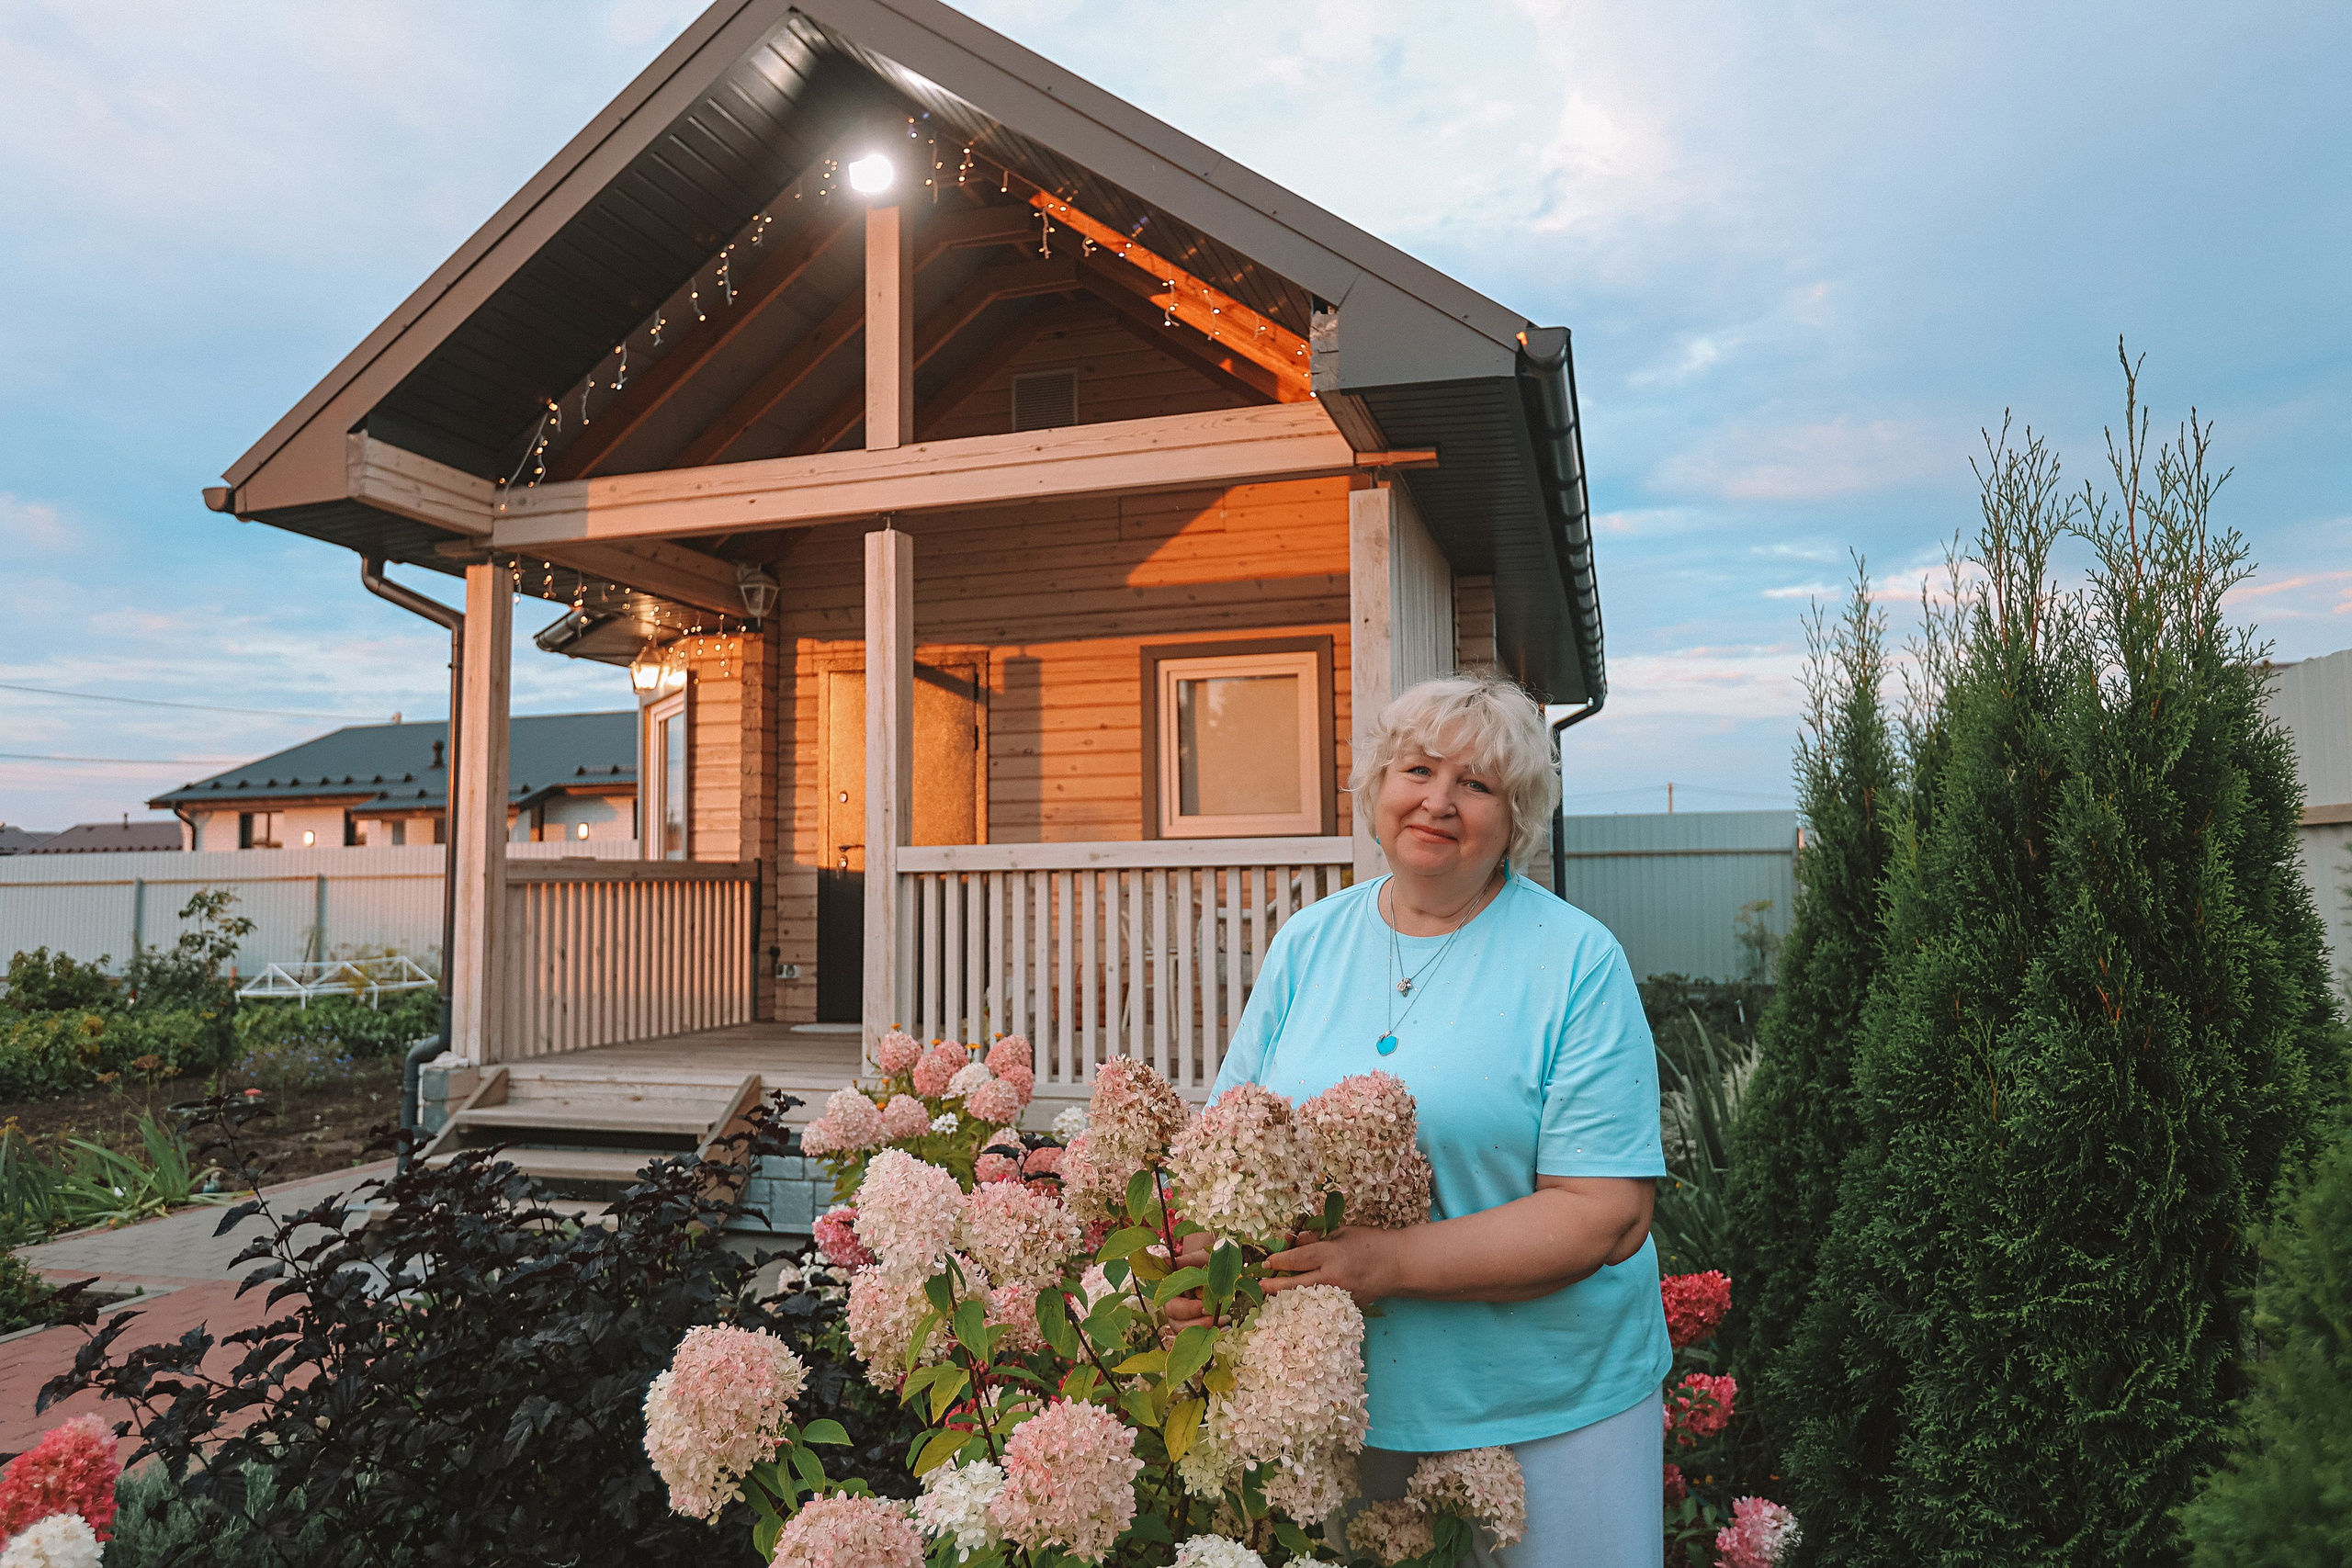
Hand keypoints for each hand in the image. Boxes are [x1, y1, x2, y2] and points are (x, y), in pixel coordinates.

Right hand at [1161, 1231, 1218, 1326]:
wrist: (1212, 1265)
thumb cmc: (1203, 1261)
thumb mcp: (1197, 1258)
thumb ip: (1184, 1261)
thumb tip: (1165, 1260)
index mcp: (1169, 1294)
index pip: (1173, 1308)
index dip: (1189, 1310)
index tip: (1206, 1308)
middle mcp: (1174, 1310)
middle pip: (1178, 1325)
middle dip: (1200, 1325)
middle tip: (1221, 1318)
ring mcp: (1185, 1320)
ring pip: (1188, 1334)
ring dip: (1207, 1332)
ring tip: (1225, 1324)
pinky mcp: (1197, 1325)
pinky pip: (1200, 1336)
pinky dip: (1213, 1334)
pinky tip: (1226, 1328)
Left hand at [1263, 1225, 1398, 1310]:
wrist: (1398, 1264)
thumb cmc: (1370, 1242)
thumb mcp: (1342, 1232)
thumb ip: (1317, 1238)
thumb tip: (1293, 1242)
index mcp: (1330, 1254)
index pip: (1296, 1259)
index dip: (1279, 1261)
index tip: (1266, 1263)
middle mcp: (1332, 1277)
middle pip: (1295, 1285)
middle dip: (1274, 1286)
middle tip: (1259, 1286)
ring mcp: (1340, 1295)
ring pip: (1306, 1300)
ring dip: (1288, 1298)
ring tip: (1271, 1297)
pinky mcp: (1347, 1307)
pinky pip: (1322, 1306)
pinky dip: (1309, 1305)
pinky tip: (1297, 1305)